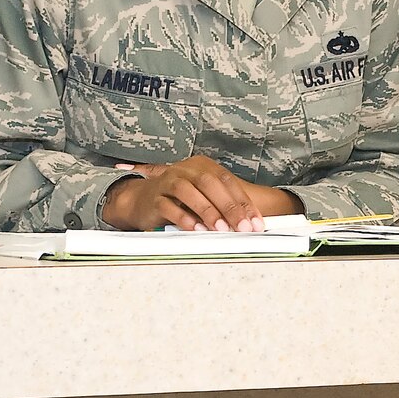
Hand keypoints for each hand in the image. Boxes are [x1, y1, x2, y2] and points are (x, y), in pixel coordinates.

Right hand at [100, 157, 298, 231]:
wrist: (142, 200)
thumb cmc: (178, 200)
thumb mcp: (204, 199)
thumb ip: (223, 206)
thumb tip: (250, 223)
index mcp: (203, 167)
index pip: (228, 182)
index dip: (244, 203)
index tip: (256, 223)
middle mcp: (186, 170)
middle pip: (211, 184)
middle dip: (230, 207)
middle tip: (243, 227)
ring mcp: (168, 181)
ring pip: (189, 192)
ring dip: (207, 211)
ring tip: (221, 229)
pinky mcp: (154, 197)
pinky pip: (169, 206)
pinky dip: (183, 218)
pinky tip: (195, 229)